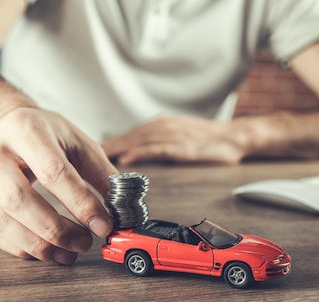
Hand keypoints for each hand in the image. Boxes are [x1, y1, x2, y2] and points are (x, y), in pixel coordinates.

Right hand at [0, 107, 117, 263]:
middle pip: (17, 200)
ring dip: (40, 245)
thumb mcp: (78, 144)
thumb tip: (120, 211)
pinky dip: (22, 248)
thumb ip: (101, 175)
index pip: (52, 172)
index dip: (80, 204)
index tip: (103, 226)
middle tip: (84, 243)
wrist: (4, 129)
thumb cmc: (46, 137)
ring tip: (69, 252)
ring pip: (1, 221)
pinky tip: (47, 250)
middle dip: (56, 229)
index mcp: (24, 129)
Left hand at [102, 115, 246, 164]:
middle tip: (82, 156)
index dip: (109, 143)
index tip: (89, 151)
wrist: (235, 137)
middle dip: (105, 147)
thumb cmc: (209, 141)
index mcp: (161, 125)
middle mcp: (162, 126)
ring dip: (116, 150)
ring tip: (96, 159)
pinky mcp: (182, 146)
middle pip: (128, 136)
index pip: (129, 134)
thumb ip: (160, 144)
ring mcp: (172, 135)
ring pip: (137, 141)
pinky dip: (139, 153)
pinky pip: (156, 149)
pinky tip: (125, 159)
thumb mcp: (180, 138)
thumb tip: (139, 154)